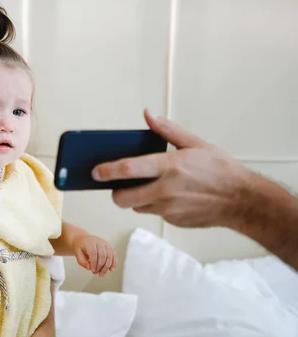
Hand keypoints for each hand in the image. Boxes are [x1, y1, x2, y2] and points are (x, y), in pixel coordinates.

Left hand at [72, 235, 116, 275]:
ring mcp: (105, 244)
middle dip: (100, 266)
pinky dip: (113, 263)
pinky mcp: (109, 246)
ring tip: (101, 274)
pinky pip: (113, 255)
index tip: (92, 270)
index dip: (94, 263)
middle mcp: (99, 241)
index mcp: (90, 242)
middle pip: (103, 255)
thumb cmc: (80, 247)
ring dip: (106, 267)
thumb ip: (82, 261)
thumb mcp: (77, 253)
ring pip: (109, 256)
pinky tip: (111, 269)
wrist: (83, 239)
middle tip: (95, 273)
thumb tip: (89, 268)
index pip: (94, 253)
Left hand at [92, 109, 253, 228]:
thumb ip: (167, 130)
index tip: (94, 171)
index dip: (107, 171)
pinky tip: (169, 196)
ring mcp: (169, 209)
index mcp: (169, 167)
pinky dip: (154, 205)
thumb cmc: (220, 170)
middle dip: (115, 192)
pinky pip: (154, 213)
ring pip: (137, 206)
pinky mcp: (173, 221)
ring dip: (136, 199)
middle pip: (123, 198)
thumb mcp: (195, 144)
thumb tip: (147, 115)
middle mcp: (165, 190)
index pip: (128, 170)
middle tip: (117, 185)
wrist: (243, 201)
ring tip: (148, 187)